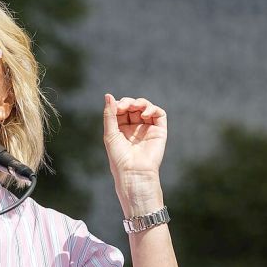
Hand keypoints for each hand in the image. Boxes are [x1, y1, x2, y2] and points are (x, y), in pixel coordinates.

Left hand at [102, 94, 166, 215]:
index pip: (121, 109)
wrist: (133, 172)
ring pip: (146, 107)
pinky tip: (145, 114)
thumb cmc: (119, 156)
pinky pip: (159, 114)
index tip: (116, 107)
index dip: (119, 104)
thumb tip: (108, 95)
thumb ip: (110, 114)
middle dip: (128, 102)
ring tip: (136, 106)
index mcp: (121, 129)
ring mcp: (147, 129)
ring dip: (141, 103)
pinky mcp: (159, 131)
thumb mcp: (110, 133)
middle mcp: (135, 128)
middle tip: (124, 106)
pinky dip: (153, 109)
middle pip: (133, 106)